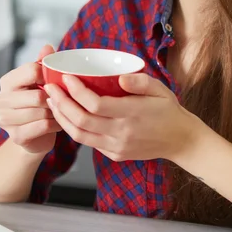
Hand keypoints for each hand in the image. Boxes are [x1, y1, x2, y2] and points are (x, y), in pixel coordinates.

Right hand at [0, 44, 61, 154]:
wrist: (34, 136)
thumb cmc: (38, 105)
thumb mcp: (40, 82)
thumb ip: (42, 65)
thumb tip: (48, 47)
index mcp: (8, 81)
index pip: (31, 70)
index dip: (49, 76)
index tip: (57, 81)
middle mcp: (1, 100)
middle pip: (37, 95)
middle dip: (55, 99)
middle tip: (63, 100)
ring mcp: (5, 119)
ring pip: (41, 112)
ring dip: (56, 112)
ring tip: (63, 111)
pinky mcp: (16, 136)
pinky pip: (43, 126)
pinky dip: (56, 124)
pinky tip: (59, 123)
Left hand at [44, 73, 204, 162]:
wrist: (180, 140)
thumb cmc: (169, 110)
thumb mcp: (160, 89)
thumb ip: (140, 81)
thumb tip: (119, 77)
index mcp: (132, 114)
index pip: (95, 104)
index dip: (76, 91)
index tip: (66, 78)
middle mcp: (121, 133)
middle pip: (81, 120)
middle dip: (61, 103)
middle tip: (50, 88)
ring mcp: (117, 147)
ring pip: (79, 135)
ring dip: (62, 118)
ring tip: (53, 102)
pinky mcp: (115, 154)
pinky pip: (89, 143)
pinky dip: (74, 129)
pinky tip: (68, 116)